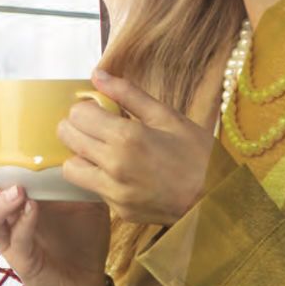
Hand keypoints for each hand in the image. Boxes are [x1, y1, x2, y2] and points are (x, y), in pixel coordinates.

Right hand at [0, 119, 112, 285]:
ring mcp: (8, 239)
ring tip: (17, 189)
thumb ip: (75, 171)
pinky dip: (23, 222)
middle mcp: (3, 217)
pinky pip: (15, 239)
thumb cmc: (79, 237)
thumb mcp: (79, 195)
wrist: (85, 283)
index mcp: (11, 196)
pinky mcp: (21, 260)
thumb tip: (90, 134)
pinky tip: (33, 209)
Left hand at [58, 70, 218, 226]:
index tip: (98, 110)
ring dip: (81, 156)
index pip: (77, 115)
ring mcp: (113, 191)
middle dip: (76, 127)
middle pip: (67, 138)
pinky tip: (123, 172)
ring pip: (71, 168)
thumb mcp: (168, 117)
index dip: (85, 109)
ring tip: (104, 151)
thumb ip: (128, 95)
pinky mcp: (117, 209)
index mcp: (126, 137)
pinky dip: (100, 178)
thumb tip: (98, 75)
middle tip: (96, 126)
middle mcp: (114, 166)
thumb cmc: (198, 154)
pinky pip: (93, 189)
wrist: (217, 198)